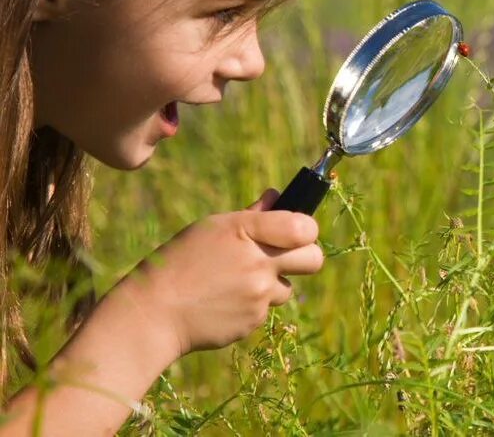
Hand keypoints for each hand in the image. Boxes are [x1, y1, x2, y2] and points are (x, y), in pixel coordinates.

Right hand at [123, 189, 322, 357]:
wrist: (156, 311)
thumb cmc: (181, 260)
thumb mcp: (213, 227)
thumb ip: (253, 215)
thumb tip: (275, 196)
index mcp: (246, 230)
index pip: (305, 228)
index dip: (306, 229)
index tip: (297, 232)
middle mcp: (258, 262)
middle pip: (314, 259)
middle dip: (306, 256)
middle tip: (287, 256)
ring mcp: (258, 294)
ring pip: (287, 287)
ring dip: (272, 284)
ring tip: (237, 282)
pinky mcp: (253, 320)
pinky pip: (265, 309)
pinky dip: (251, 305)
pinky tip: (225, 300)